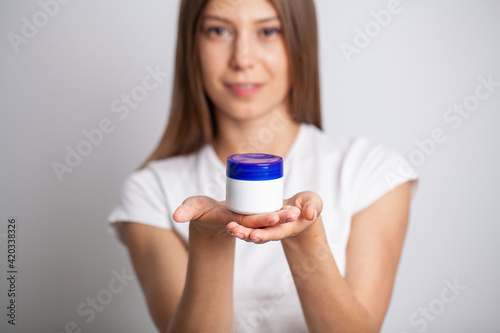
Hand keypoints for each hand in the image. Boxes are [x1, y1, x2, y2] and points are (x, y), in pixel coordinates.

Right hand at [172, 196, 300, 236]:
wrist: (207, 215)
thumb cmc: (199, 210)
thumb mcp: (192, 208)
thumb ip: (186, 210)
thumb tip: (176, 216)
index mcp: (231, 220)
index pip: (246, 221)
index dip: (258, 219)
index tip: (271, 217)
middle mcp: (243, 222)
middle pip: (262, 220)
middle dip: (277, 219)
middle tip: (292, 214)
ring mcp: (249, 220)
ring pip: (268, 219)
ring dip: (283, 217)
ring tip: (298, 212)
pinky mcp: (253, 216)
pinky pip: (269, 215)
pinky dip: (281, 213)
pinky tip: (297, 209)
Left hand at [226, 191, 322, 242]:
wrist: (301, 208)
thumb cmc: (308, 204)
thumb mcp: (315, 201)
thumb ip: (314, 206)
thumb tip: (309, 214)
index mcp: (289, 227)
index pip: (276, 233)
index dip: (266, 234)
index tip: (256, 235)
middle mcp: (276, 230)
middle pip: (260, 235)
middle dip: (247, 234)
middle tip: (235, 230)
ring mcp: (267, 227)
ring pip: (252, 232)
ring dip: (240, 231)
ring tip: (229, 227)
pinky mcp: (261, 221)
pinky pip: (249, 226)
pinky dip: (239, 225)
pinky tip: (229, 223)